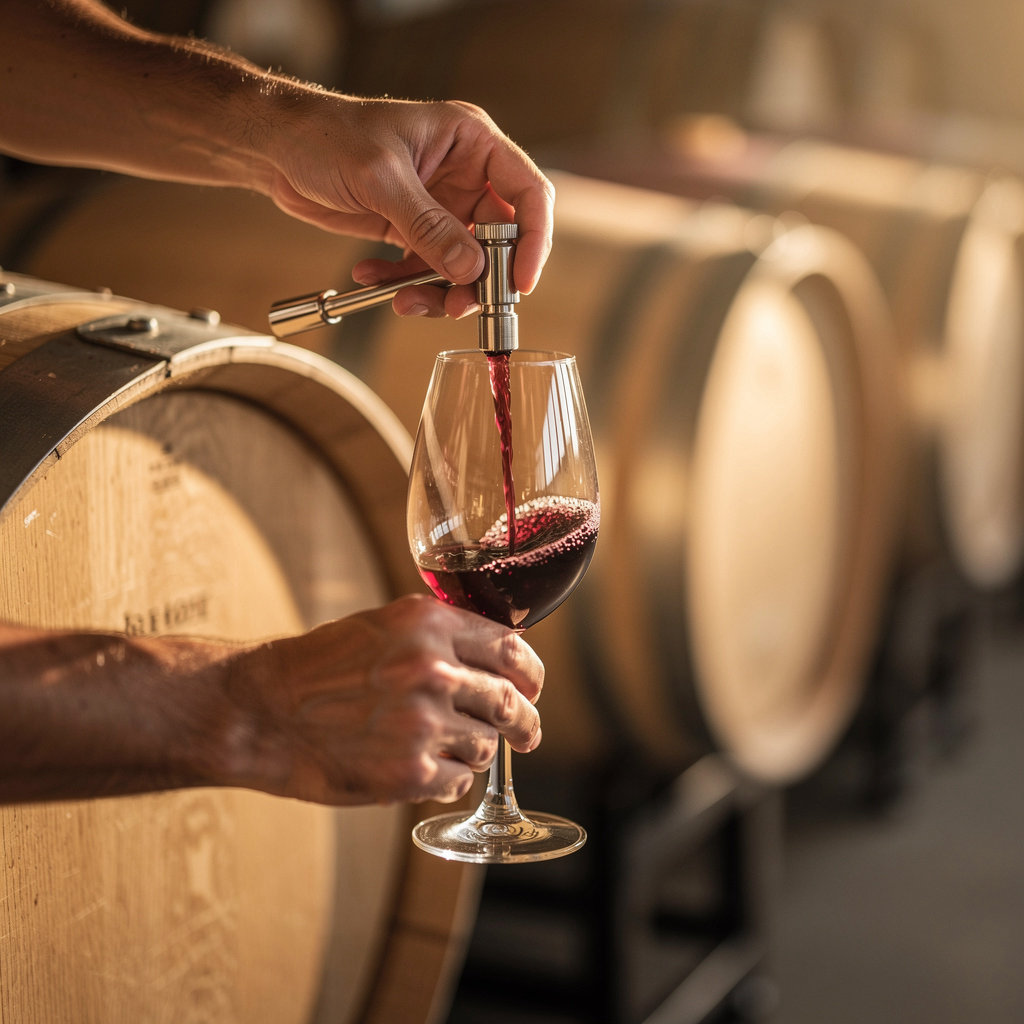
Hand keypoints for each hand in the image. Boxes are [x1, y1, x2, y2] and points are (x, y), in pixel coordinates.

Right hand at [230, 595, 543, 805]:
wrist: (262, 711)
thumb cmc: (319, 667)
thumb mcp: (384, 627)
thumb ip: (443, 637)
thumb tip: (504, 654)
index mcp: (428, 624)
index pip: (511, 650)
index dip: (531, 673)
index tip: (533, 687)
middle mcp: (433, 669)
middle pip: (511, 702)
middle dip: (527, 721)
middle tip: (529, 733)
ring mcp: (423, 723)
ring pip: (487, 746)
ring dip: (474, 750)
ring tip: (440, 747)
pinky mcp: (410, 772)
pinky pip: (459, 781)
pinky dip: (447, 779)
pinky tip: (419, 769)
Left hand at [262, 96, 555, 317]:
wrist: (278, 147)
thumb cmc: (327, 135)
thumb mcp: (380, 177)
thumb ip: (427, 225)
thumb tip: (471, 268)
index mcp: (471, 143)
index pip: (528, 194)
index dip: (533, 241)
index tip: (520, 283)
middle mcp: (463, 176)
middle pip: (498, 241)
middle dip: (477, 279)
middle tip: (454, 306)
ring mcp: (439, 207)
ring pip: (461, 264)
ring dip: (436, 290)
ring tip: (403, 300)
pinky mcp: (412, 230)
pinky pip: (424, 269)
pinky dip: (404, 283)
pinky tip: (372, 278)